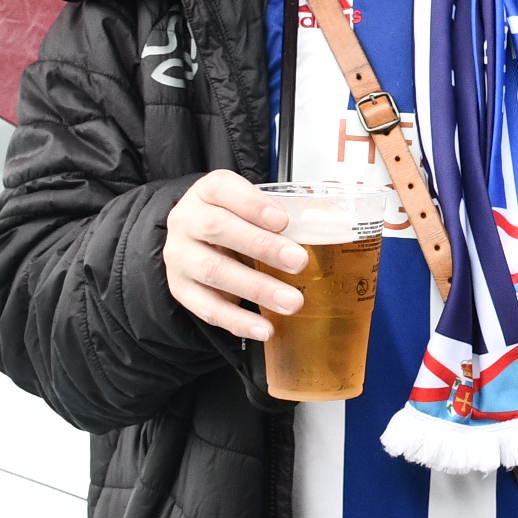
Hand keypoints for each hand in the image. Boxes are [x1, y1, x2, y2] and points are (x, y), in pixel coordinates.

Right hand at [163, 169, 307, 340]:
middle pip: (218, 229)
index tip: (283, 220)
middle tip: (299, 261)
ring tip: (292, 302)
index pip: (222, 189)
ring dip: (256, 288)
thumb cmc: (233, 221)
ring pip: (214, 271)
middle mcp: (187, 220)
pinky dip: (238, 321)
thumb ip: (286, 211)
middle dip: (262, 246)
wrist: (194, 241)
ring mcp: (180, 256)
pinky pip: (207, 308)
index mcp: (208, 192)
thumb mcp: (252, 206)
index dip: (253, 204)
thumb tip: (338, 223)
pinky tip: (265, 328)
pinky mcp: (181, 289)